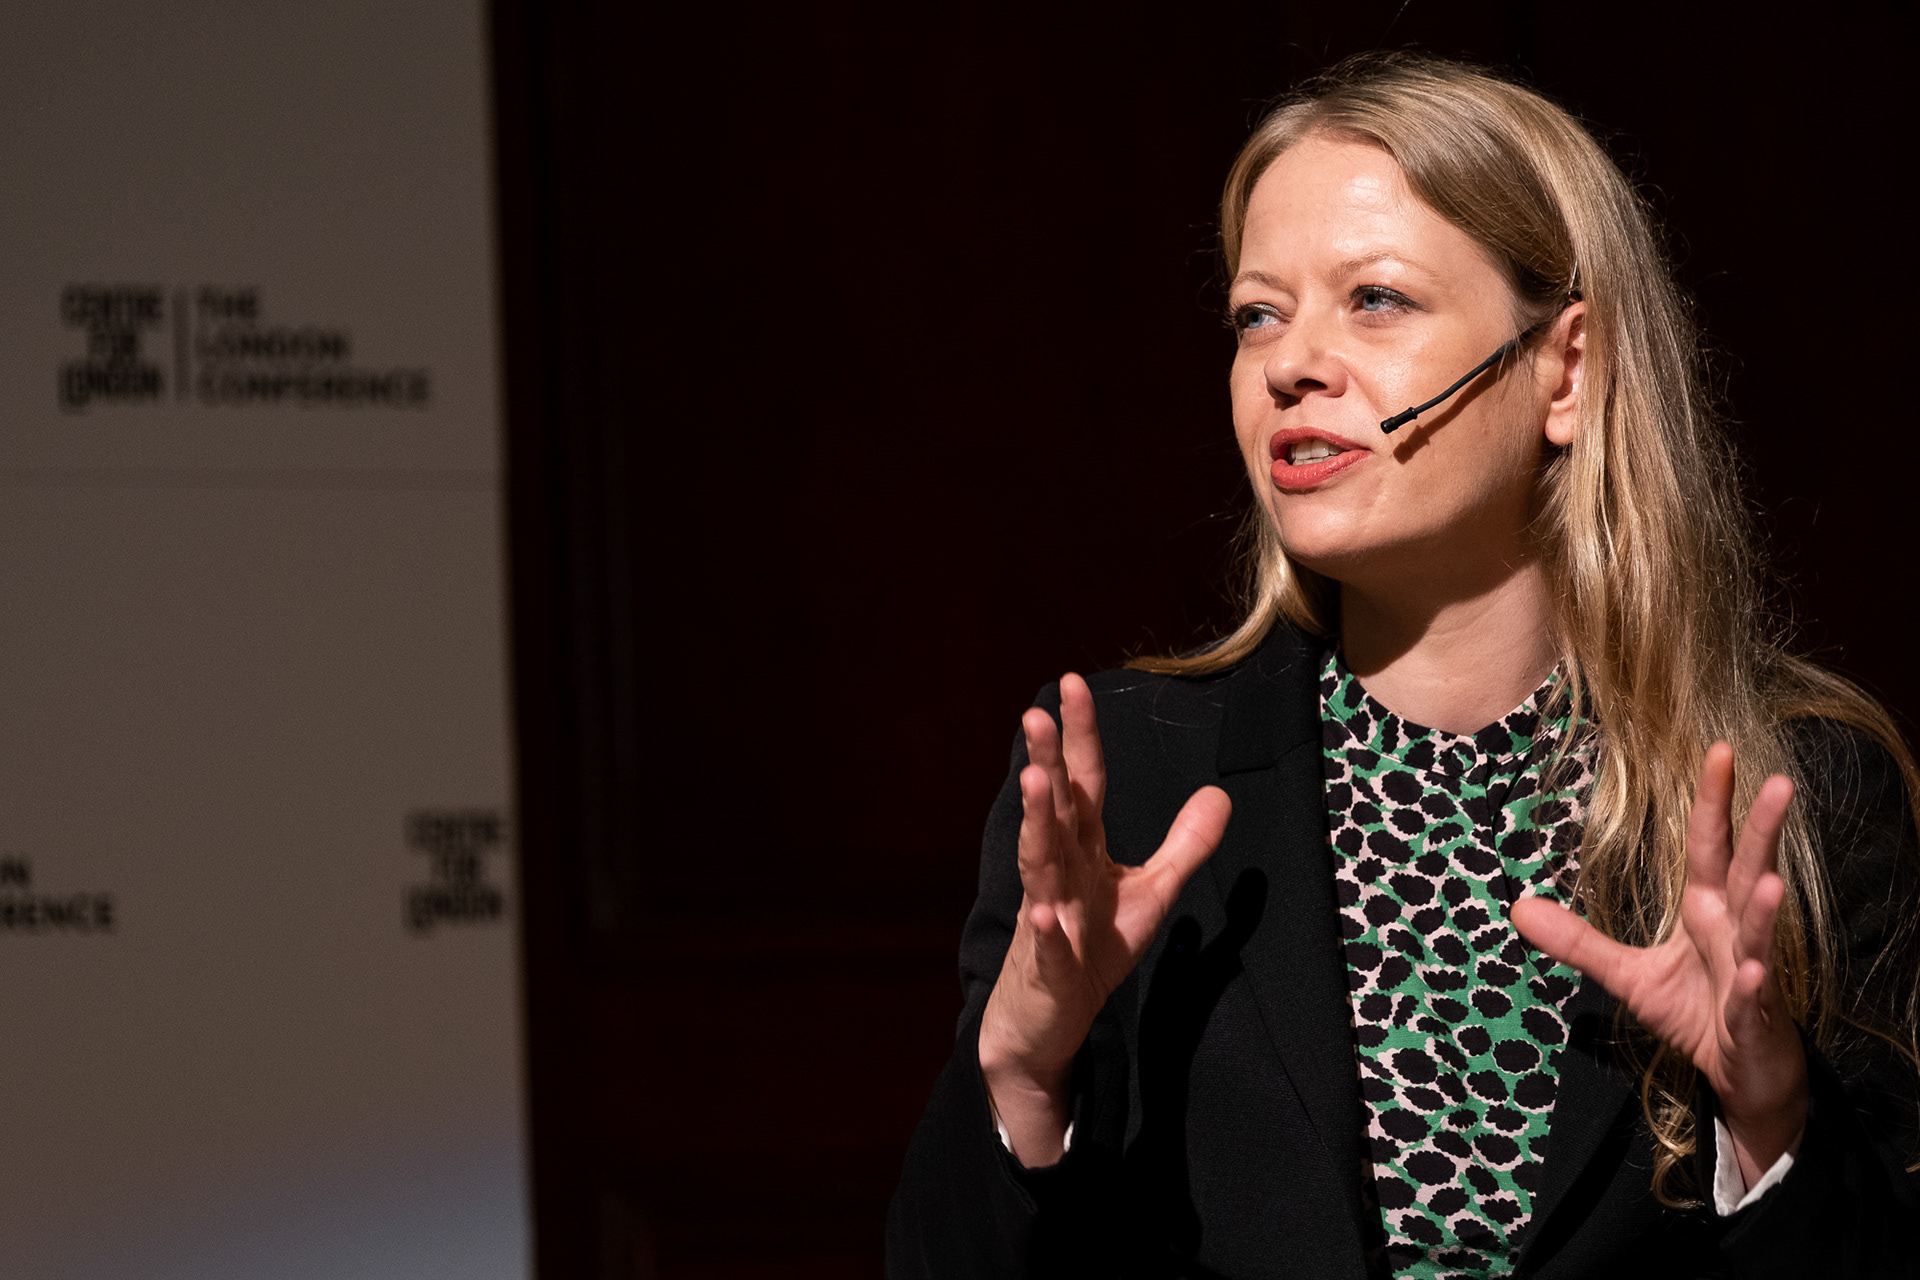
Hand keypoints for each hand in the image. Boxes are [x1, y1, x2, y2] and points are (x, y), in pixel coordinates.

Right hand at [978, 673, 1231, 1165]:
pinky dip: (1045, 931)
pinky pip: (1047, 948)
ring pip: (1039, 865)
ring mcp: (1049, 920)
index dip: (1081, 736)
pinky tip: (1044, 914)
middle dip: (1047, 764)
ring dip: (1036, 825)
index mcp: (1082, 851)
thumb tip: (1220, 792)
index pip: (1084, 785)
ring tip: (1035, 783)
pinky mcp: (1048, 969)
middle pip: (1054, 812)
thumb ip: (1183, 845)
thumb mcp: (1150, 894)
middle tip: (1037, 714)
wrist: (1045, 1023)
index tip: (1072, 683)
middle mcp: (1059, 874)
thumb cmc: (1091, 951)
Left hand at [1510, 742, 1808, 1186]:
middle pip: (1751, 873)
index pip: (1710, 847)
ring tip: (1772, 884)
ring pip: (1759, 935)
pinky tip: (1751, 972)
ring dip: (1763, 910)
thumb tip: (1518, 906)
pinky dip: (1753, 984)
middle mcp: (1733, 933)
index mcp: (1707, 913)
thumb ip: (1579, 940)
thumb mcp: (1628, 975)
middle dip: (1764, 830)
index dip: (1715, 802)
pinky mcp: (1755, 1019)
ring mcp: (1752, 975)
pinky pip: (1754, 998)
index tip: (1718, 751)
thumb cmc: (1696, 1015)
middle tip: (1781, 782)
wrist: (1741, 1078)